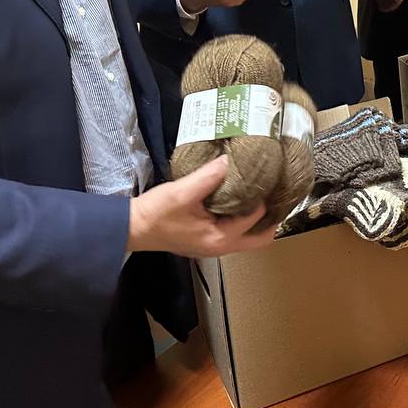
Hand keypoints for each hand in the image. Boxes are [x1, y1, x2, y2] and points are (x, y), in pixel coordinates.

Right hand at [127, 157, 277, 257]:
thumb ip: (208, 177)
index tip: (269, 176)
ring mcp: (214, 246)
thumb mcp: (182, 192)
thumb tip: (229, 160)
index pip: (255, 217)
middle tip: (274, 191)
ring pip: (249, 237)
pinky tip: (241, 198)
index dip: (264, 196)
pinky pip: (235, 232)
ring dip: (258, 219)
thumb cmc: (156, 213)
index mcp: (220, 238)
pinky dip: (243, 219)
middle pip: (260, 239)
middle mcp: (221, 247)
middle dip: (271, 217)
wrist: (132, 228)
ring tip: (262, 192)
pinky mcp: (207, 241)